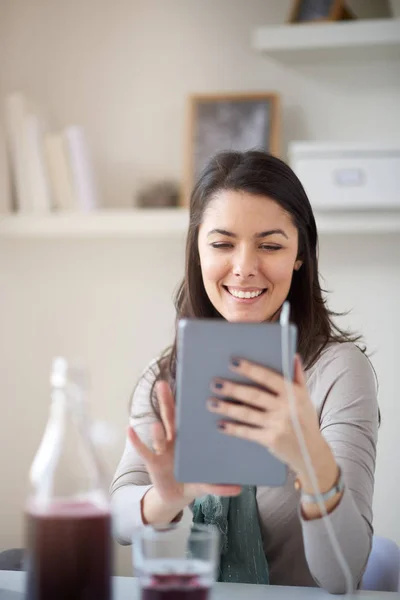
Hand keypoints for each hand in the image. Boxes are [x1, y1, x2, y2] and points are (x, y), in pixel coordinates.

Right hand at [129, 380, 240, 509]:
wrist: (177, 496)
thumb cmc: (194, 480)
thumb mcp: (208, 482)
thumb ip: (220, 485)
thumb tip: (240, 488)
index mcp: (189, 439)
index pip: (189, 417)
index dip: (189, 402)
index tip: (191, 384)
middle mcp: (174, 440)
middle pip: (170, 417)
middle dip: (166, 401)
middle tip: (161, 384)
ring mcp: (163, 450)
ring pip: (159, 435)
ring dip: (157, 430)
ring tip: (156, 425)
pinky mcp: (153, 463)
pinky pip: (144, 451)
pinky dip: (137, 441)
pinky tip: (130, 430)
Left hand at [207, 355, 336, 485]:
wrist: (312, 453)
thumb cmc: (305, 420)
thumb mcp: (305, 397)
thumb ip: (298, 376)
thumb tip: (292, 355)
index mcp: (293, 393)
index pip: (268, 377)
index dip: (250, 369)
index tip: (233, 362)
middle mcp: (285, 408)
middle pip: (254, 395)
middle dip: (233, 388)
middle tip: (214, 383)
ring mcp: (277, 425)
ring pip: (247, 414)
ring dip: (227, 408)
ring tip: (211, 403)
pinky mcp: (270, 440)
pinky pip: (248, 432)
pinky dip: (233, 428)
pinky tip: (220, 424)